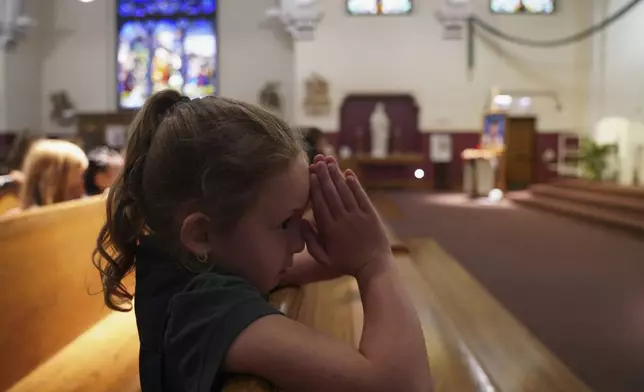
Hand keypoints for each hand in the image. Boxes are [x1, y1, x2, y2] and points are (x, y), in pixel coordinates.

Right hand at [309, 155, 390, 276]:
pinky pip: (361, 196)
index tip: (310, 173)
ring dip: (337, 176)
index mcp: (329, 229)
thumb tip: (301, 221)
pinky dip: (355, 184)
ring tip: (330, 162)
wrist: (373, 266)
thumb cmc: (346, 262)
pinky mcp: (370, 214)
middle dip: (323, 175)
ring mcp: (358, 215)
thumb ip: (310, 240)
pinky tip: (349, 173)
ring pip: (345, 192)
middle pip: (331, 193)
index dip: (315, 187)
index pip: (320, 203)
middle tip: (318, 160)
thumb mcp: (323, 258)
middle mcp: (343, 219)